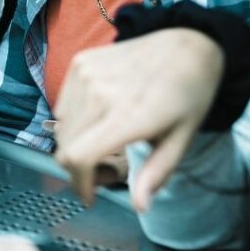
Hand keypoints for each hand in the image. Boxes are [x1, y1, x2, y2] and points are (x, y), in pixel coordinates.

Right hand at [53, 29, 224, 210]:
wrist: (186, 45)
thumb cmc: (188, 95)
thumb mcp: (181, 139)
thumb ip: (156, 174)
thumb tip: (139, 205)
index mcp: (129, 114)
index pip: (79, 157)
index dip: (78, 183)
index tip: (90, 195)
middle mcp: (100, 92)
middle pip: (65, 148)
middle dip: (79, 169)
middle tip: (105, 169)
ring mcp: (86, 74)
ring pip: (61, 127)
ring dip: (75, 144)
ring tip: (103, 141)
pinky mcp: (80, 63)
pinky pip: (63, 105)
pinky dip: (74, 120)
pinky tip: (99, 117)